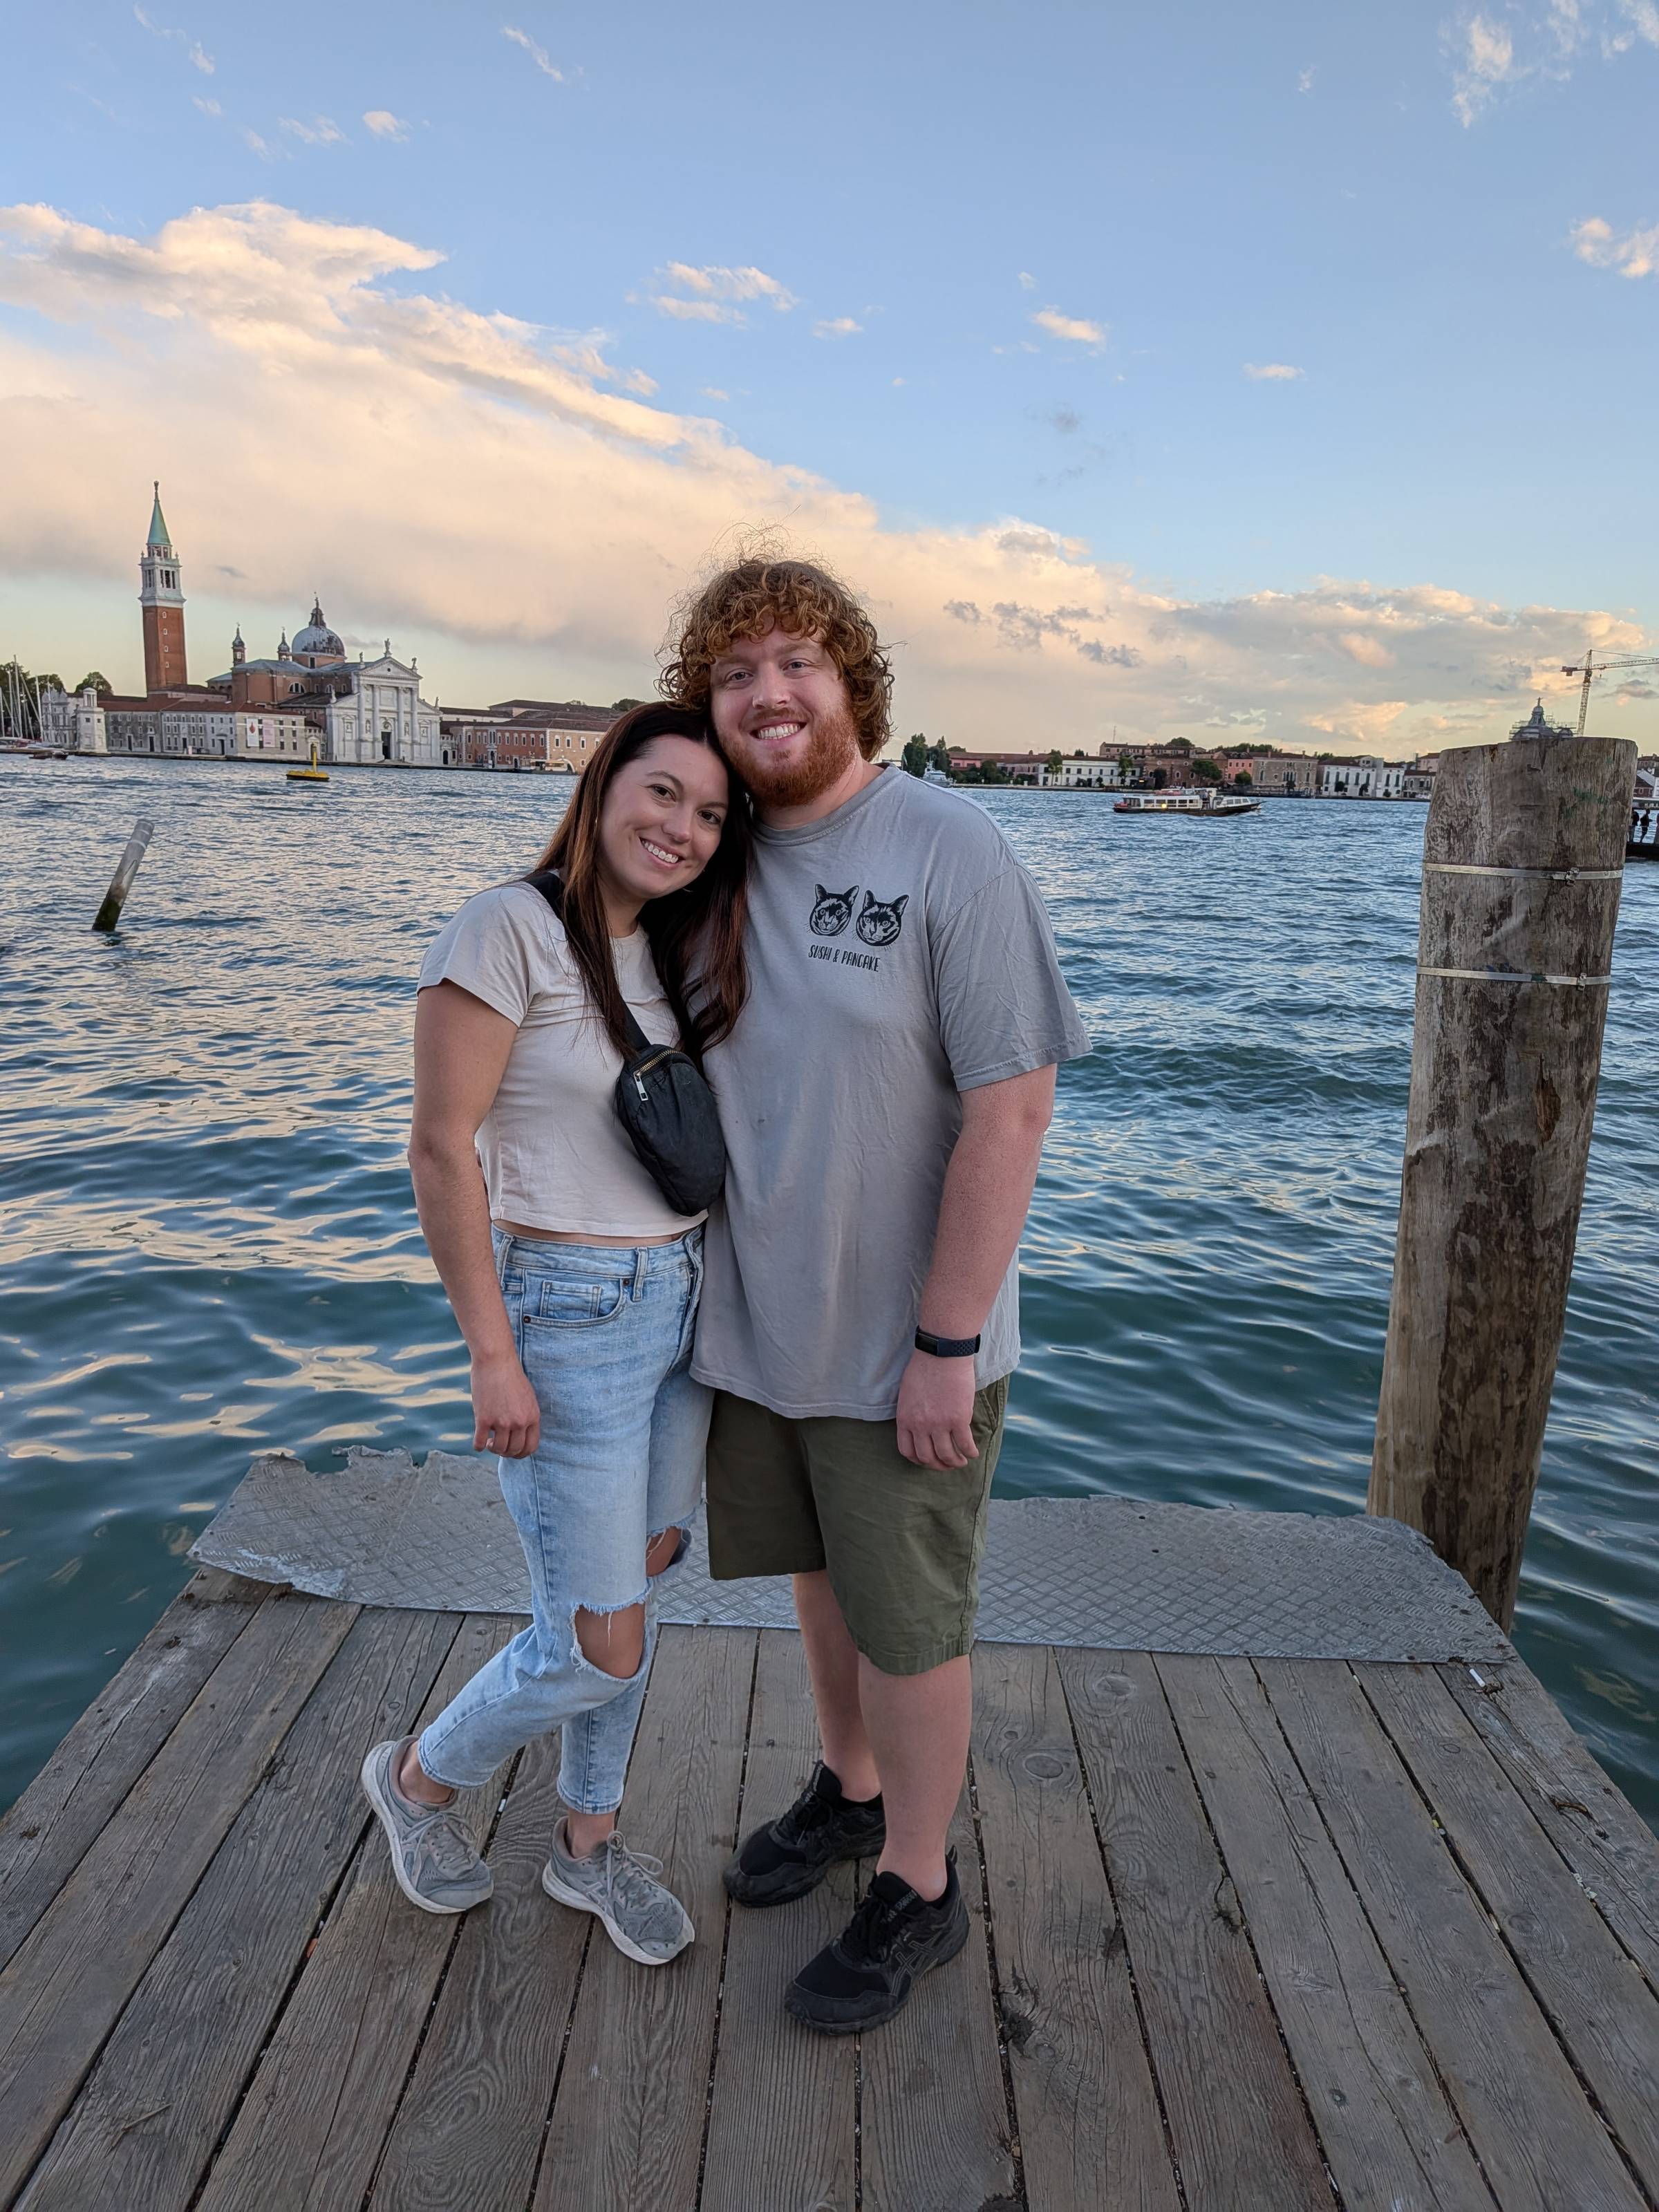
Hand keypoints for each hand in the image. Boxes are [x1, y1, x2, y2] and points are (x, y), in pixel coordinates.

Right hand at [471, 1348, 539, 1457]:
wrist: (496, 1361)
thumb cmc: (511, 1376)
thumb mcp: (528, 1397)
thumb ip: (527, 1416)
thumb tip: (521, 1434)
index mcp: (533, 1417)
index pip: (531, 1447)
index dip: (521, 1453)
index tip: (513, 1450)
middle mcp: (519, 1422)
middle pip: (514, 1451)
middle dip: (506, 1453)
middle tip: (499, 1446)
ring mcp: (501, 1422)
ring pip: (498, 1449)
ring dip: (493, 1449)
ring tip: (489, 1442)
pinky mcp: (483, 1419)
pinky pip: (479, 1443)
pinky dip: (478, 1446)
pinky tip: (478, 1442)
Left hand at [896, 1348, 976, 1469]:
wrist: (942, 1353)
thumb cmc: (924, 1367)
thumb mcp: (907, 1393)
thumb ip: (910, 1413)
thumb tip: (918, 1427)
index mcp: (905, 1419)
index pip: (907, 1451)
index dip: (919, 1460)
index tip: (928, 1460)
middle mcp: (920, 1425)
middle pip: (927, 1457)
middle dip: (938, 1465)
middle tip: (947, 1464)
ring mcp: (939, 1424)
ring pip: (947, 1455)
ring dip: (955, 1462)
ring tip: (962, 1461)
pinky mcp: (959, 1419)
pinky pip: (965, 1444)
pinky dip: (970, 1452)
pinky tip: (973, 1453)